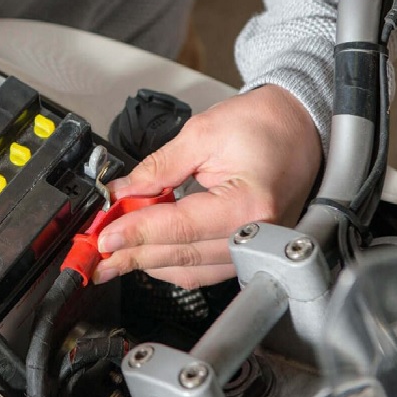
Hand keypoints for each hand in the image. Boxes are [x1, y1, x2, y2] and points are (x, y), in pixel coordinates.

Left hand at [92, 84, 321, 287]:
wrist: (300, 126)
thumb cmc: (265, 125)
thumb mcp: (203, 134)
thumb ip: (158, 168)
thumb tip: (122, 193)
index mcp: (249, 205)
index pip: (178, 228)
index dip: (135, 233)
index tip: (104, 236)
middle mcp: (257, 235)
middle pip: (181, 256)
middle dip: (133, 255)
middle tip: (96, 254)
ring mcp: (256, 248)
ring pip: (190, 271)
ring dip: (149, 263)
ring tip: (114, 254)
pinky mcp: (249, 251)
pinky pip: (204, 270)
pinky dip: (171, 263)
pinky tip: (146, 252)